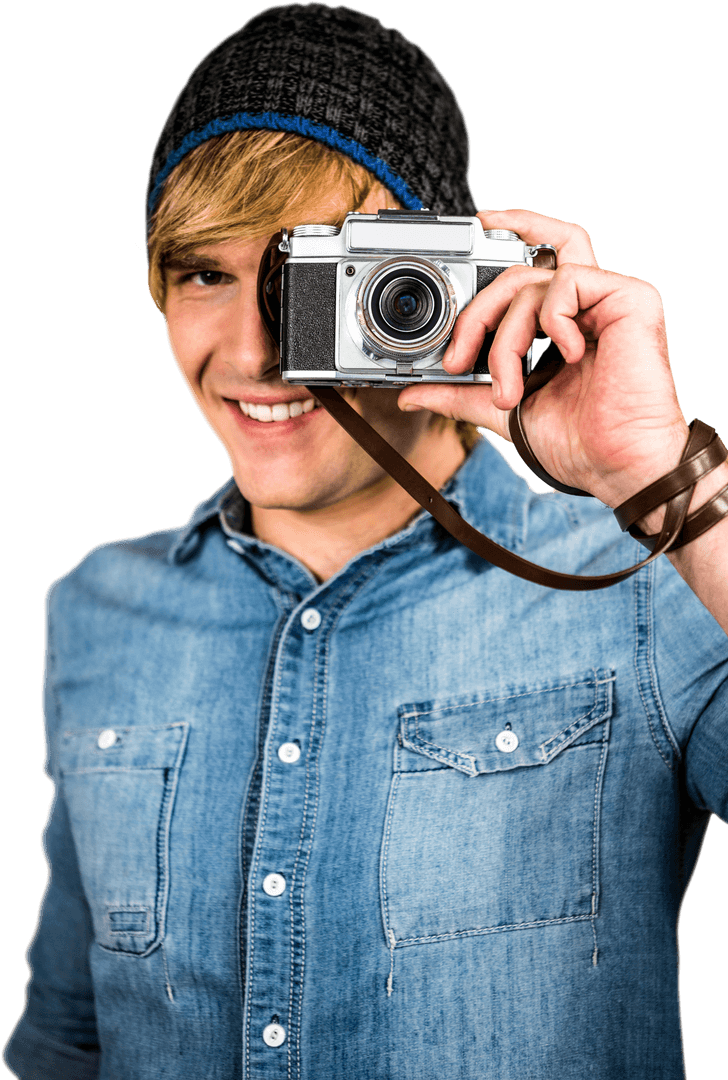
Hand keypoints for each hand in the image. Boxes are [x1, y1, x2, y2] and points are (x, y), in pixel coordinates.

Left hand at [398, 209, 688, 508]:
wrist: (618, 466)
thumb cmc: (579, 443)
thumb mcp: (502, 410)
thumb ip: (460, 394)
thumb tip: (411, 393)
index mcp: (563, 322)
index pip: (536, 258)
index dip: (510, 233)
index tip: (474, 228)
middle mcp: (586, 305)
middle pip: (520, 269)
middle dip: (475, 314)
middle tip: (457, 360)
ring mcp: (608, 299)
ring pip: (533, 281)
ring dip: (505, 338)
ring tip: (510, 388)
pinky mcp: (630, 299)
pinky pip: (569, 283)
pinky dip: (551, 321)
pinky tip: (564, 356)